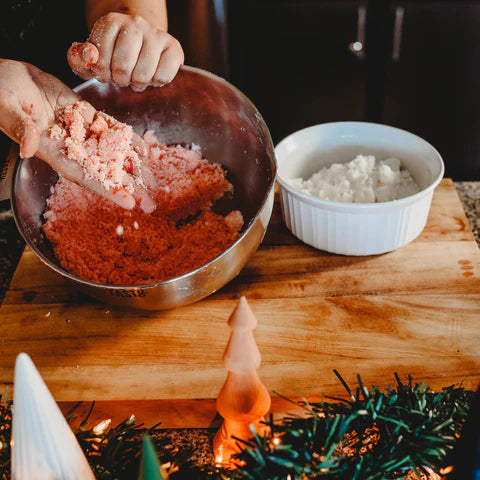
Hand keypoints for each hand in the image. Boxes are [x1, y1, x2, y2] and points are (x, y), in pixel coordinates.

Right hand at [0, 59, 154, 211]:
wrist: (4, 75)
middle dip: (128, 185)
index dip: (107, 190)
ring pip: (111, 150)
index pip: (84, 176)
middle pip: (104, 169)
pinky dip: (126, 137)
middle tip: (150, 200)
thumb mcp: (5, 108)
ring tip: (152, 178)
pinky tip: (142, 146)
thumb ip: (21, 127)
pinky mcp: (83, 113)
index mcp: (51, 150)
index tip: (129, 203)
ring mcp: (79, 130)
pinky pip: (109, 127)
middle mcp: (70, 145)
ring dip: (132, 164)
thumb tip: (30, 146)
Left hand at [68, 13, 183, 91]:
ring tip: (136, 78)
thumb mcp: (93, 56)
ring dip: (138, 84)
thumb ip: (80, 59)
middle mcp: (136, 23)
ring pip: (144, 74)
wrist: (142, 42)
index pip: (102, 58)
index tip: (105, 73)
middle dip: (120, 80)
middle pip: (123, 66)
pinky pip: (163, 76)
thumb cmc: (115, 54)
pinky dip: (156, 82)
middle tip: (122, 78)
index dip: (102, 73)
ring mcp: (157, 35)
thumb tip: (88, 57)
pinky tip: (152, 76)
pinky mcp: (174, 48)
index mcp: (112, 22)